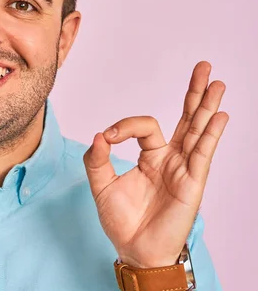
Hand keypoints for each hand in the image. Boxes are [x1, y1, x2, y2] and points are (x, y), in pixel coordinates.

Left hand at [83, 61, 228, 267]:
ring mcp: (184, 169)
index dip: (125, 126)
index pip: (144, 126)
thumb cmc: (122, 221)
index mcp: (150, 157)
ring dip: (207, 106)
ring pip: (198, 131)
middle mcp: (171, 159)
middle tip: (202, 66)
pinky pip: (202, 154)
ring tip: (216, 82)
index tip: (108, 137)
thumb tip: (99, 134)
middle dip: (194, 93)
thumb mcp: (101, 186)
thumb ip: (97, 160)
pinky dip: (210, 134)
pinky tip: (220, 115)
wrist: (134, 250)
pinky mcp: (192, 183)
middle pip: (186, 119)